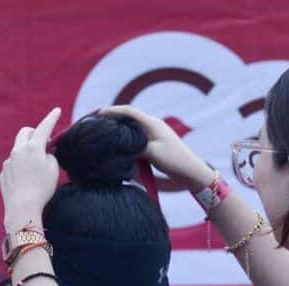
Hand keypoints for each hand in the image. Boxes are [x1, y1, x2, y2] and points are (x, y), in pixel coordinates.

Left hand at [0, 107, 62, 232]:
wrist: (22, 208)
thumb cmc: (42, 189)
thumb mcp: (53, 169)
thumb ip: (50, 155)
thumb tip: (45, 150)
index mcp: (33, 148)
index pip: (44, 128)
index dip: (51, 118)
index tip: (56, 110)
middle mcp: (18, 151)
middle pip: (25, 132)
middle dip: (34, 133)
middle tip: (43, 142)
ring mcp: (8, 162)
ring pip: (18, 149)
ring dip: (27, 152)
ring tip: (36, 168)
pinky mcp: (4, 173)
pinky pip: (13, 164)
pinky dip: (20, 166)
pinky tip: (26, 180)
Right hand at [99, 105, 214, 190]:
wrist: (191, 170)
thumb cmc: (174, 160)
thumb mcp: (152, 153)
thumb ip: (134, 147)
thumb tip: (118, 145)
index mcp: (152, 123)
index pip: (129, 111)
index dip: (112, 111)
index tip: (98, 113)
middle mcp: (152, 125)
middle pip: (129, 116)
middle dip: (113, 117)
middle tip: (97, 121)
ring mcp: (154, 133)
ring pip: (132, 126)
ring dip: (119, 127)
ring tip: (104, 131)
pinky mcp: (154, 142)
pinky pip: (136, 136)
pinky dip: (126, 137)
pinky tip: (118, 143)